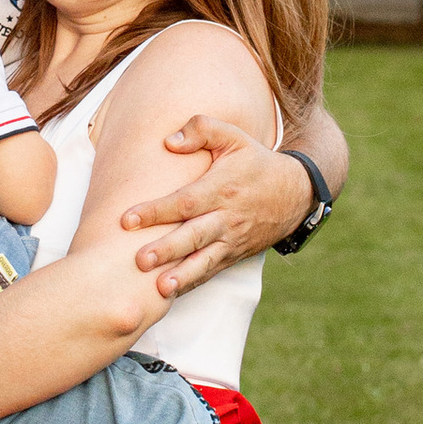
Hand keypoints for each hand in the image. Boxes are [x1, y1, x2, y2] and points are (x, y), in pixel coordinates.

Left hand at [119, 116, 311, 293]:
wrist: (294, 193)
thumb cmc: (255, 162)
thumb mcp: (234, 137)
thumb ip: (202, 129)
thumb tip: (169, 141)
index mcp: (222, 188)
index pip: (185, 202)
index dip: (156, 211)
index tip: (128, 219)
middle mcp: (227, 217)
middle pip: (194, 236)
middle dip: (167, 249)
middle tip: (140, 260)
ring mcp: (231, 240)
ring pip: (204, 260)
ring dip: (182, 275)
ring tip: (160, 288)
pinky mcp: (234, 254)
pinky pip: (212, 271)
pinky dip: (193, 282)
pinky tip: (172, 294)